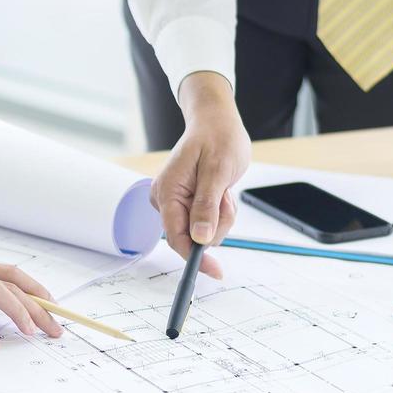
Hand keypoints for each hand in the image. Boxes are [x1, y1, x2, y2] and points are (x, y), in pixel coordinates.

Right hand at [152, 72, 249, 279]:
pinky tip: (222, 192)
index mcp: (167, 192)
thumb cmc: (217, 138)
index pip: (177, 237)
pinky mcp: (186, 202)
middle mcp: (165, 199)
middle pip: (191, 237)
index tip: (215, 271)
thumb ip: (207, 206)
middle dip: (216, 225)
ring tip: (224, 190)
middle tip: (226, 198)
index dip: (196, 257)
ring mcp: (175, 201)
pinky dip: (220, 212)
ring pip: (202, 231)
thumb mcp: (217, 171)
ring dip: (221, 217)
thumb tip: (200, 238)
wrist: (216, 121)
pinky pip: (206, 222)